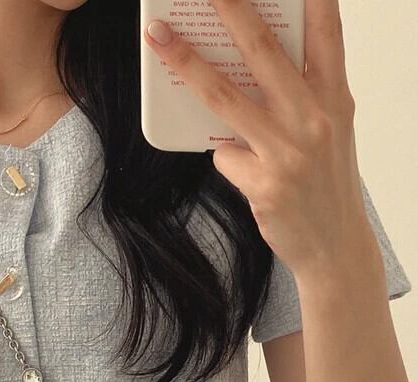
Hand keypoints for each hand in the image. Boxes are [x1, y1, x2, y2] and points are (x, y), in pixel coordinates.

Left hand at [143, 0, 377, 281]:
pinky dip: (226, 160)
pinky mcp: (264, 183)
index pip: (326, 31)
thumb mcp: (329, 131)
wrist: (335, 245)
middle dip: (231, 9)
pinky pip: (224, 156)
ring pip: (225, 96)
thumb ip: (301, 99)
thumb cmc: (326, 184)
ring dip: (187, 63)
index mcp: (334, 97)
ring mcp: (288, 150)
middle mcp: (315, 117)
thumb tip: (247, 74)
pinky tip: (248, 176)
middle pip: (264, 51)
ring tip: (159, 39)